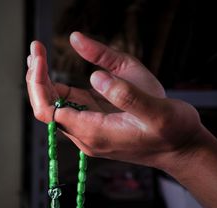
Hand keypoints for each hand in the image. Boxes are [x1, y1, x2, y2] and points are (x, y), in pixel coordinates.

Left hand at [26, 32, 202, 168]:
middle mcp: (85, 135)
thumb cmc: (173, 132)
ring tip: (37, 54)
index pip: (50, 111)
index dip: (38, 84)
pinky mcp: (94, 122)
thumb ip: (124, 93)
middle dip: (36, 78)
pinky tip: (50, 72)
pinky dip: (57, 88)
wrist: (180, 149)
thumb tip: (93, 76)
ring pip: (55, 107)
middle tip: (36, 48)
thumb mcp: (157, 110)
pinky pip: (68, 106)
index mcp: (95, 132)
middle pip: (46, 109)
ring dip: (43, 81)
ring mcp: (88, 129)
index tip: (39, 57)